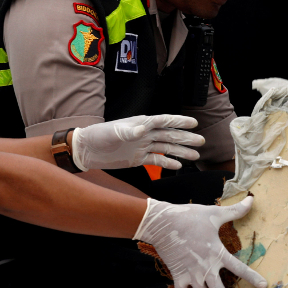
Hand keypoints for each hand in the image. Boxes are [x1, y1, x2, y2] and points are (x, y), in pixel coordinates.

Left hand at [72, 115, 204, 170]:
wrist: (86, 151)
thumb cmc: (97, 137)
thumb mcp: (112, 133)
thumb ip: (128, 131)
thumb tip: (143, 129)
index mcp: (140, 124)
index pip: (164, 121)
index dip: (179, 121)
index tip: (194, 123)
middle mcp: (144, 134)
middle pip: (169, 135)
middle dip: (185, 138)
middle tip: (201, 141)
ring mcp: (142, 146)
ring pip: (166, 148)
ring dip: (180, 152)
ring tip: (195, 156)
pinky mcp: (138, 158)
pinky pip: (156, 160)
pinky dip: (167, 162)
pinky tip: (178, 166)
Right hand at [134, 196, 267, 287]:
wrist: (162, 223)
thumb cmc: (190, 218)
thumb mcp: (215, 214)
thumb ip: (235, 211)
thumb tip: (252, 199)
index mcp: (217, 254)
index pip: (239, 269)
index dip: (252, 277)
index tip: (263, 286)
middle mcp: (206, 269)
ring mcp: (191, 275)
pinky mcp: (178, 276)